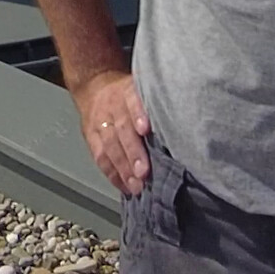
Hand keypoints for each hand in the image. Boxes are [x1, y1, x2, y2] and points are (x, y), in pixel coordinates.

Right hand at [73, 71, 150, 195]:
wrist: (93, 87)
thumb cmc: (129, 95)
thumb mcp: (142, 89)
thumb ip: (155, 106)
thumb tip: (184, 128)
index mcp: (128, 92)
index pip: (132, 102)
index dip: (138, 115)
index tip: (146, 129)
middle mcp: (112, 106)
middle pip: (122, 129)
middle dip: (132, 152)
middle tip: (144, 172)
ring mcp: (99, 122)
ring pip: (109, 146)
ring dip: (123, 168)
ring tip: (136, 186)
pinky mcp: (90, 137)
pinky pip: (99, 157)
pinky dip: (112, 174)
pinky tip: (124, 186)